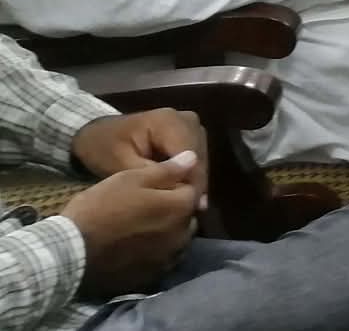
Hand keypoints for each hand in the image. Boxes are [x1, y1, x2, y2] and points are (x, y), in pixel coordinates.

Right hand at [61, 152, 200, 299]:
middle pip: (186, 216)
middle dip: (173, 209)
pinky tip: (136, 248)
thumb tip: (193, 158)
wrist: (71, 252)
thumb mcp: (130, 179)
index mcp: (180, 208)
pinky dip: (156, 252)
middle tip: (144, 207)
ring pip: (177, 239)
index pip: (191, 190)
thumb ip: (166, 170)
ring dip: (167, 231)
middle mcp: (182, 235)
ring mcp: (168, 258)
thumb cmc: (100, 208)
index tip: (153, 187)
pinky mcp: (152, 276)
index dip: (174, 186)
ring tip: (140, 228)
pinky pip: (163, 259)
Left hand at [72, 111, 205, 202]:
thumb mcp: (121, 164)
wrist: (94, 133)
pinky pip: (195, 155)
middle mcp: (185, 119)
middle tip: (189, 213)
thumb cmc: (103, 148)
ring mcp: (188, 124)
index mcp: (168, 122)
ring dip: (193, 180)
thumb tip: (187, 191)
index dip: (193, 183)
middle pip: (200, 156)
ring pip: (201, 157)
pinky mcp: (187, 131)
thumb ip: (154, 175)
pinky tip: (181, 192)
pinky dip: (188, 174)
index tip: (191, 210)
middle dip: (194, 184)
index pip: (192, 156)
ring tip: (186, 206)